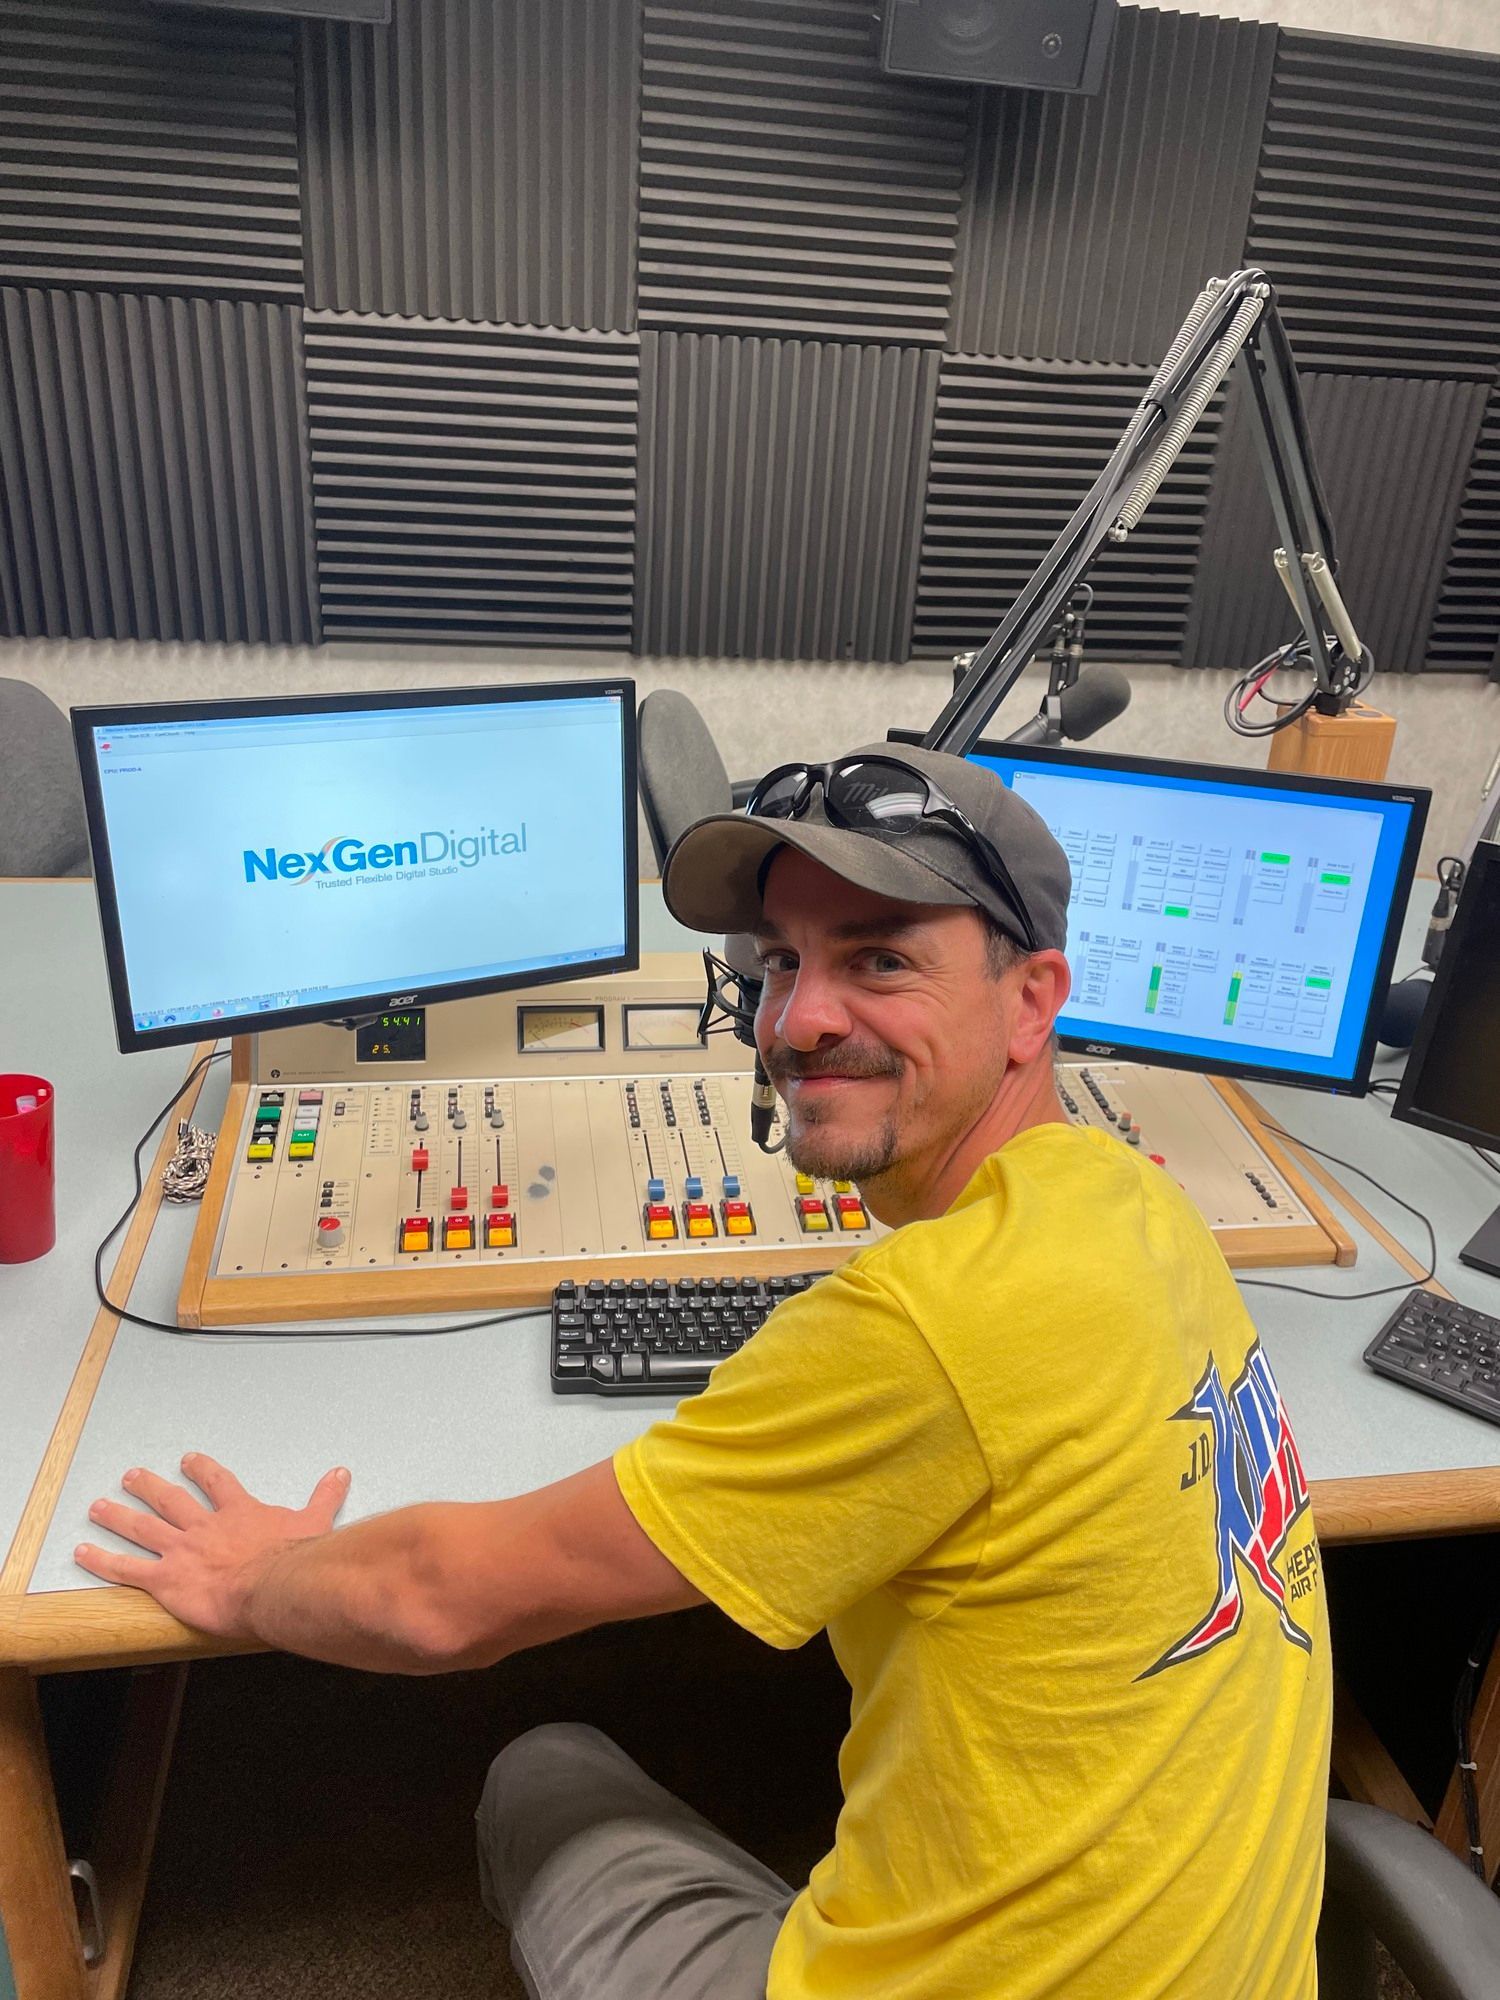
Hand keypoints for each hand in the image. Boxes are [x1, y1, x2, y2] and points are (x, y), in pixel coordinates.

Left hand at [75, 1453, 350, 1639]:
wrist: (273, 1586)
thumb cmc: (294, 1560)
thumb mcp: (315, 1522)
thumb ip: (325, 1497)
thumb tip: (341, 1472)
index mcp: (237, 1512)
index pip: (216, 1484)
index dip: (201, 1471)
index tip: (188, 1460)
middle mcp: (204, 1527)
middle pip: (171, 1501)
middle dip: (149, 1486)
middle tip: (131, 1475)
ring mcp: (181, 1551)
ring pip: (143, 1528)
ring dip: (118, 1516)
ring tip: (99, 1506)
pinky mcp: (165, 1579)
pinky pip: (127, 1568)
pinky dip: (103, 1560)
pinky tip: (82, 1551)